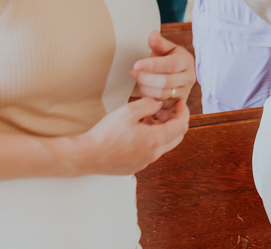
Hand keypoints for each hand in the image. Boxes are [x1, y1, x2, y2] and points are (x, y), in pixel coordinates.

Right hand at [67, 97, 188, 175]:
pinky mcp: (135, 167)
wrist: (86, 156)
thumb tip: (160, 104)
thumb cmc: (106, 133)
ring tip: (147, 118)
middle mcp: (154, 154)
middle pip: (176, 137)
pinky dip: (151, 140)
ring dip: (161, 130)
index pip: (181, 125)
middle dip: (174, 121)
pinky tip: (137, 131)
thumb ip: (149, 104)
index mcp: (155, 140)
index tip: (179, 102)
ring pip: (163, 145)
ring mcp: (145, 162)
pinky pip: (151, 152)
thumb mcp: (128, 111)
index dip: (184, 111)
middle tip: (163, 110)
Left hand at [131, 30, 195, 112]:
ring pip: (162, 94)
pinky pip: (161, 104)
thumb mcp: (165, 49)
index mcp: (186, 61)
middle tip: (134, 73)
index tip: (136, 65)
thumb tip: (152, 34)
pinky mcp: (178, 103)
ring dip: (145, 88)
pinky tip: (143, 90)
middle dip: (146, 78)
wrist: (177, 74)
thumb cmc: (168, 60)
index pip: (170, 64)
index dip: (152, 65)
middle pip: (166, 81)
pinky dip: (149, 98)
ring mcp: (185, 92)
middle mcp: (190, 77)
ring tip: (138, 80)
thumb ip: (158, 43)